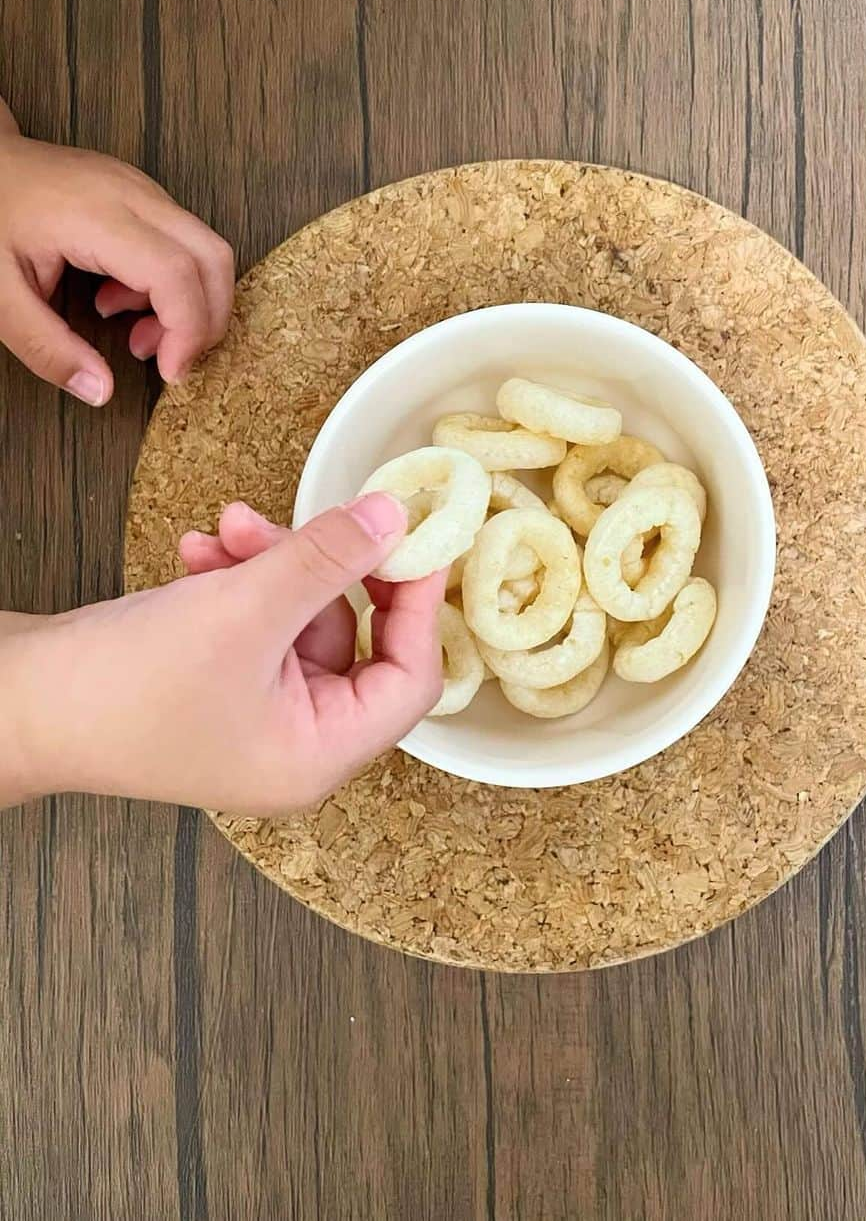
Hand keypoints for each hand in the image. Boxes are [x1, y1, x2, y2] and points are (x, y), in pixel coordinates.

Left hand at [0, 107, 233, 404]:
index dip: (187, 331)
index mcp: (96, 216)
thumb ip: (46, 347)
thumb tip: (98, 389)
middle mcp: (133, 196)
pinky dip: (175, 287)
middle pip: (213, 259)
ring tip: (137, 333)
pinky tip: (125, 301)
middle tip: (171, 359)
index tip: (170, 371)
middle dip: (207, 321)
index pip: (176, 274)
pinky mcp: (145, 197)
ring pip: (208, 252)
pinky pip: (186, 245)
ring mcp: (143, 191)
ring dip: (191, 305)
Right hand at [0, 495, 445, 814]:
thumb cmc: (121, 685)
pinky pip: (254, 623)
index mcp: (318, 755)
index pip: (410, 680)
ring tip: (227, 527)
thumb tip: (396, 517)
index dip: (418, 605)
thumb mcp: (242, 609)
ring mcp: (254, 716)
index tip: (416, 538)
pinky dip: (236, 581)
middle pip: (352, 640)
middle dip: (322, 570)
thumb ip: (328, 558)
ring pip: (297, 619)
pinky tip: (200, 551)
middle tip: (310, 519)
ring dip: (270, 564)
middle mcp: (295, 745)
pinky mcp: (216, 685)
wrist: (11, 704)